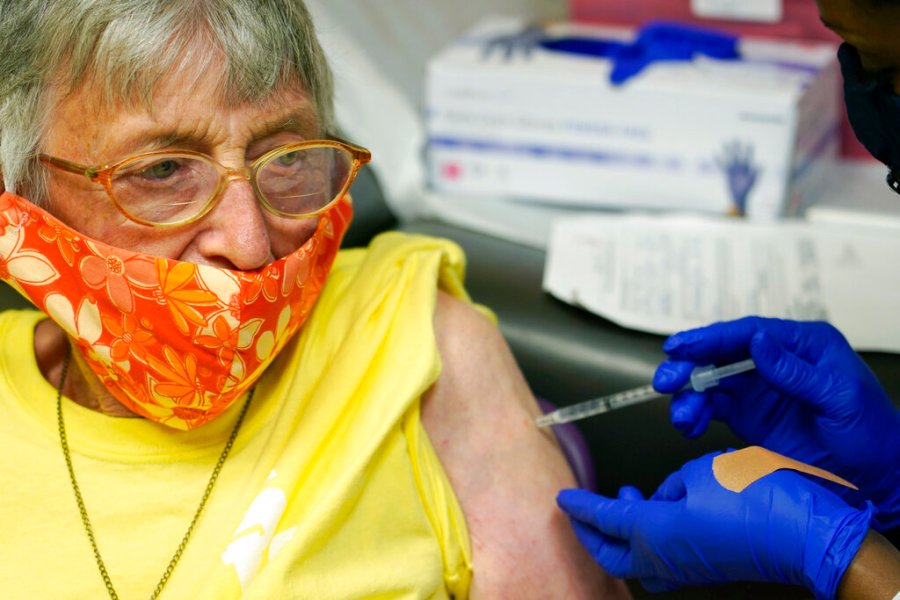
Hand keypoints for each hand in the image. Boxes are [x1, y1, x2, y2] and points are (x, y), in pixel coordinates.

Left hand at [557, 452, 874, 597]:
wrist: (806, 533)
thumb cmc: (756, 497)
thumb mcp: (702, 471)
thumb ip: (673, 483)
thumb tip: (669, 495)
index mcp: (654, 532)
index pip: (604, 518)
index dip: (581, 505)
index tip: (563, 497)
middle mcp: (665, 558)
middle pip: (612, 554)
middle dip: (591, 533)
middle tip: (580, 511)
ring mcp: (688, 568)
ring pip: (639, 559)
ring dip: (624, 534)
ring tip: (627, 497)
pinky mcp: (708, 567)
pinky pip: (666, 557)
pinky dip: (653, 536)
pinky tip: (665, 509)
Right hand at [654, 317, 899, 529]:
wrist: (876, 480)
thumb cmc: (872, 434)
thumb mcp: (839, 398)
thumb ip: (796, 372)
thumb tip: (758, 342)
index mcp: (802, 346)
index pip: (749, 333)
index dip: (711, 338)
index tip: (682, 346)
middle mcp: (775, 363)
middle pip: (721, 355)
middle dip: (690, 366)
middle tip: (668, 379)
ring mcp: (760, 391)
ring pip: (711, 382)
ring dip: (689, 396)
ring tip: (683, 416)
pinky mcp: (748, 417)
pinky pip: (713, 409)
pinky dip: (696, 415)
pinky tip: (690, 425)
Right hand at [716, 140, 759, 214]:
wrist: (739, 196)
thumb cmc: (747, 189)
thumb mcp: (752, 181)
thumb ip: (756, 173)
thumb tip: (761, 165)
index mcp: (747, 168)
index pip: (748, 157)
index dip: (749, 150)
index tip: (749, 142)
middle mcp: (740, 167)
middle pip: (737, 154)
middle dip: (736, 147)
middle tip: (735, 138)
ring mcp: (733, 170)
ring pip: (729, 158)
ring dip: (727, 151)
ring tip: (724, 143)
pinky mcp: (727, 173)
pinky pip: (722, 165)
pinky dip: (719, 160)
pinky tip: (715, 154)